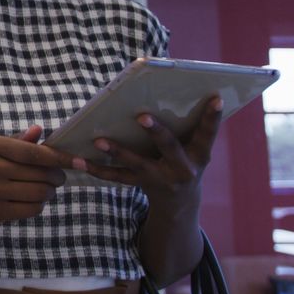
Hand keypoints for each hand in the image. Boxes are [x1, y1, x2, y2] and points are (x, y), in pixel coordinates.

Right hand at [0, 125, 70, 226]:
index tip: (80, 161)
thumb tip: (39, 129)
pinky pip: (33, 208)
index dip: (61, 158)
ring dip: (50, 191)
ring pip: (41, 192)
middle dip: (57, 176)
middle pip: (42, 174)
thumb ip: (18, 140)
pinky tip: (33, 199)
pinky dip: (39, 204)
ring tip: (46, 188)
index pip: (36, 153)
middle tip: (58, 177)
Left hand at [79, 95, 222, 204]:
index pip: (207, 134)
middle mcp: (182, 169)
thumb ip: (188, 126)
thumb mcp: (194, 147)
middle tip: (142, 116)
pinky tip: (78, 160)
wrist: (180, 202)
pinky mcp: (140, 184)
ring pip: (137, 164)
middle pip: (169, 147)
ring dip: (117, 151)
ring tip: (98, 140)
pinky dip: (96, 168)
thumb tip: (168, 92)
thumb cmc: (185, 159)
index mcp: (199, 155)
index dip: (212, 118)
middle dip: (156, 132)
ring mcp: (160, 179)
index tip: (215, 98)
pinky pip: (116, 177)